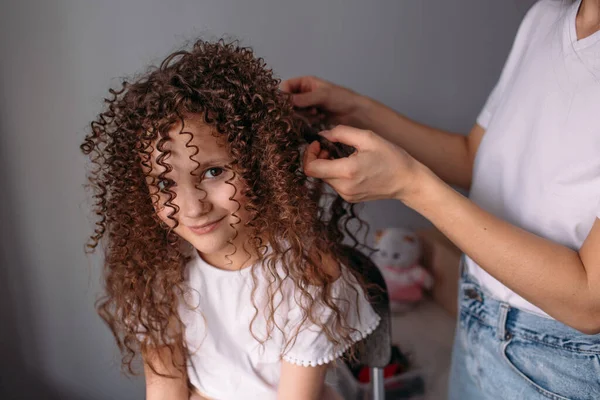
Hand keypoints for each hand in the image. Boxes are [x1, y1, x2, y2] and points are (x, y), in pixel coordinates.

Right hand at [280, 76, 368, 126]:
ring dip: (304, 114)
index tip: (286, 104)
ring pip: (295, 111)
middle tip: (308, 110)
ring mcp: (307, 105)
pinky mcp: (311, 116)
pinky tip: (320, 118)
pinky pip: (302, 119)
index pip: (286, 86)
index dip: (283, 95)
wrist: (355, 112)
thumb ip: (303, 98)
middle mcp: (304, 93)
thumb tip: (285, 101)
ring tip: (316, 113)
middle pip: (288, 101)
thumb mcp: (322, 96)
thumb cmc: (341, 98)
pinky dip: (309, 120)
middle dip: (296, 107)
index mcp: (305, 82)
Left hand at [303, 125, 425, 202]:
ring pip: (325, 178)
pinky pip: (335, 184)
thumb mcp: (367, 137)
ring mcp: (347, 195)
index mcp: (347, 171)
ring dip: (327, 165)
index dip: (309, 154)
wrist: (408, 181)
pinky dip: (336, 173)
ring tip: (342, 155)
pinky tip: (349, 165)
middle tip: (330, 147)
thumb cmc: (391, 157)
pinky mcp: (350, 198)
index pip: (311, 168)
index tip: (318, 144)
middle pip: (316, 173)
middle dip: (318, 158)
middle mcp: (344, 187)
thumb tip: (322, 134)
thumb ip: (341, 133)